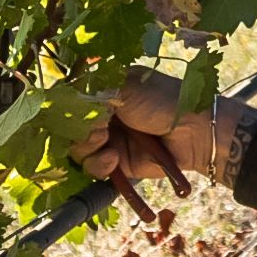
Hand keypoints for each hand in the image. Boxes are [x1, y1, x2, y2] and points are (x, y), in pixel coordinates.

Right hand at [71, 68, 252, 187]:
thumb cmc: (163, 101)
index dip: (66, 107)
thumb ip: (93, 92)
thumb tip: (63, 99)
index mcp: (104, 89)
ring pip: (78, 148)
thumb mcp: (127, 88)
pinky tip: (114, 158)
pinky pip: (93, 168)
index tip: (70, 110)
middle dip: (79, 129)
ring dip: (88, 146)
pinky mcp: (116, 162)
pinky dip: (99, 165)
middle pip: (69, 126)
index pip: (71, 98)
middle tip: (99, 128)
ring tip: (106, 141)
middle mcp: (103, 113)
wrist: (193, 132)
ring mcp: (108, 138)